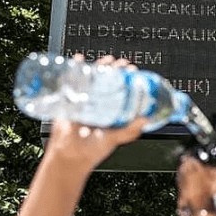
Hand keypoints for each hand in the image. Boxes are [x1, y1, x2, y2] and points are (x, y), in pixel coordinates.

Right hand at [43, 56, 147, 171]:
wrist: (71, 156)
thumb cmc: (94, 149)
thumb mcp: (115, 138)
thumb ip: (129, 131)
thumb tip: (145, 120)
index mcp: (111, 110)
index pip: (121, 90)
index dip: (127, 79)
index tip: (133, 71)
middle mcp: (99, 103)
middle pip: (108, 81)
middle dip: (115, 70)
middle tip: (122, 63)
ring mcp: (84, 100)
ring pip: (92, 78)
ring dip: (99, 66)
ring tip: (107, 60)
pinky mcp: (69, 100)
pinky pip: (72, 82)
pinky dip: (74, 69)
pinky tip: (79, 59)